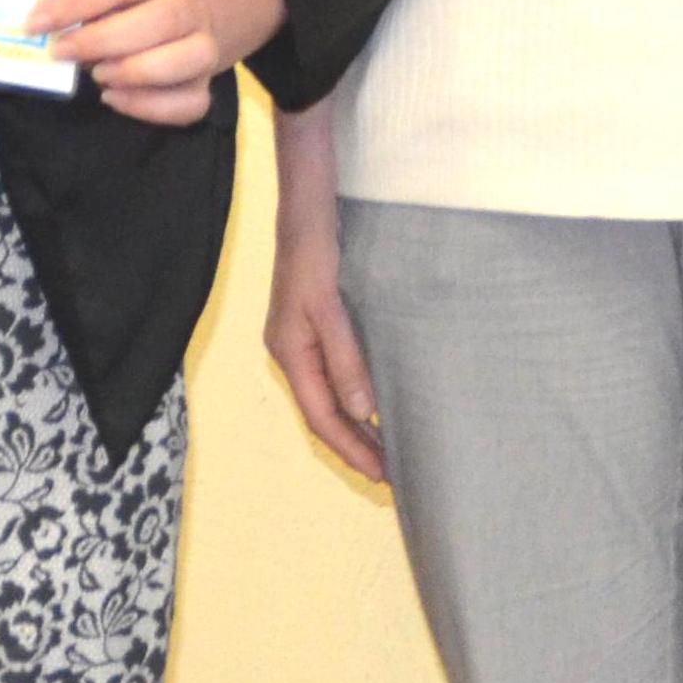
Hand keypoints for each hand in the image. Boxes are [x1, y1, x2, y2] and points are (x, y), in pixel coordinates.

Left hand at [28, 0, 234, 123]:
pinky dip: (152, 107)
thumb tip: (39, 27)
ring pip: (192, 57)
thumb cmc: (122, 1)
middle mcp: (189, 5)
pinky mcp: (203, 83)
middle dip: (104, 41)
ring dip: (137, 71)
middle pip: (163, 20)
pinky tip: (114, 97)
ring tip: (98, 75)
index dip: (78, 2)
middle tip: (61, 53)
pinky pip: (193, 103)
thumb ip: (78, 2)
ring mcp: (203, 45)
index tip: (36, 23)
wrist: (174, 8)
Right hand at [264, 205, 386, 482]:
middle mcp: (293, 353)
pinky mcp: (318, 325)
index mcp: (290, 353)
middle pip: (323, 414)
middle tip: (392, 474)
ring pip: (328, 398)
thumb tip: (361, 412)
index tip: (383, 475)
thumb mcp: (329, 306)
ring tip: (387, 451)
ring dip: (356, 426)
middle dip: (354, 446)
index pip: (321, 417)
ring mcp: (303, 340)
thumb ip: (345, 358)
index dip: (351, 448)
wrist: (306, 208)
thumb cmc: (316, 253)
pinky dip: (355, 397)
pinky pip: (335, 376)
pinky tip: (376, 404)